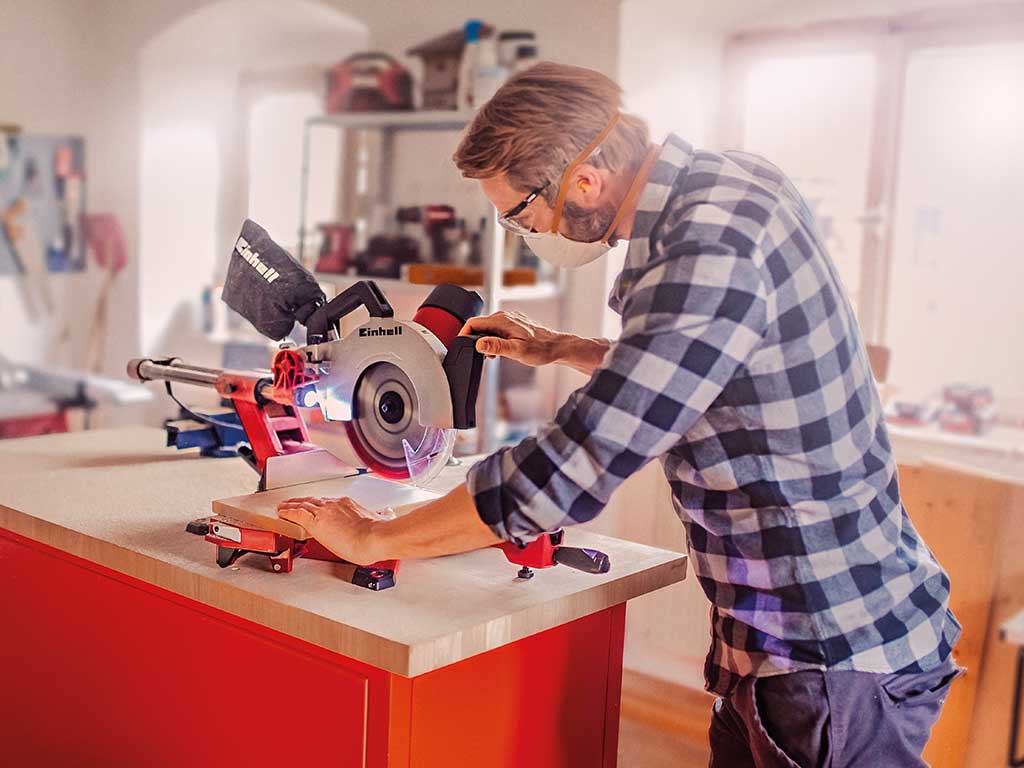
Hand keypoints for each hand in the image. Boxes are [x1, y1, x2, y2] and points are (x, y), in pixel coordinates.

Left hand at [277, 496, 381, 564]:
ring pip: (302, 505)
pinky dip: (288, 512)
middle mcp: (334, 505)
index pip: (328, 502)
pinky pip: (296, 513)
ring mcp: (324, 512)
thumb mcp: (379, 521)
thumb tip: (386, 513)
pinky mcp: (315, 522)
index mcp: (348, 504)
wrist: (372, 538)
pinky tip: (282, 513)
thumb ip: (380, 516)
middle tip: (293, 503)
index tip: (317, 508)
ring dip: (291, 505)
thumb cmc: (376, 535)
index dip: (319, 505)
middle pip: (313, 501)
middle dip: (302, 502)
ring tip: (283, 507)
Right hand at [461, 311, 611, 375]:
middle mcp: (504, 317)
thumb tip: (478, 343)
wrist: (557, 347)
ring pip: (487, 328)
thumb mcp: (517, 351)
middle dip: (473, 340)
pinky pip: (496, 330)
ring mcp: (509, 320)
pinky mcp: (513, 325)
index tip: (460, 345)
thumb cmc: (540, 349)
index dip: (463, 334)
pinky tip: (499, 352)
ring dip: (484, 342)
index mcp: (502, 320)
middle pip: (479, 325)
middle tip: (477, 356)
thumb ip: (496, 346)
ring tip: (490, 356)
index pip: (473, 322)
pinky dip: (492, 340)